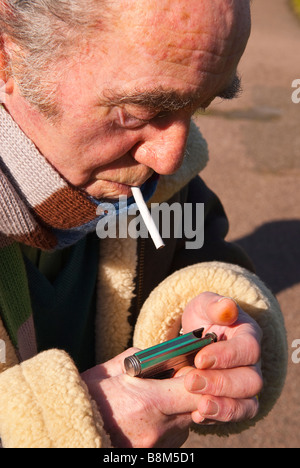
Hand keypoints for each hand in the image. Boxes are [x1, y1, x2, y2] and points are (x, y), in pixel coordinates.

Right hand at [82, 349, 205, 447]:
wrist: (66, 431)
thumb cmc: (86, 397)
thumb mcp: (111, 370)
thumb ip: (142, 359)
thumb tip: (161, 356)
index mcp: (148, 402)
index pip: (195, 391)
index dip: (198, 379)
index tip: (190, 370)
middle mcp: (157, 429)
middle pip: (194, 409)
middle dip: (189, 393)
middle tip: (172, 382)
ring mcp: (156, 448)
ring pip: (185, 424)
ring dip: (178, 410)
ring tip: (156, 402)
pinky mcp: (153, 457)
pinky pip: (173, 438)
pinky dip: (168, 425)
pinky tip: (149, 417)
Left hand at [179, 292, 262, 423]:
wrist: (195, 337)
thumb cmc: (204, 318)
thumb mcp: (204, 305)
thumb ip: (214, 306)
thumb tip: (227, 307)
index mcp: (249, 336)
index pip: (248, 349)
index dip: (227, 356)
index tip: (200, 359)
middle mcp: (252, 364)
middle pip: (250, 381)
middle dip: (220, 384)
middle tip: (191, 382)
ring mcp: (244, 386)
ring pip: (247, 404)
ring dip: (223, 407)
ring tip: (199, 407)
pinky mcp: (232, 402)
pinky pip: (232, 417)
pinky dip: (216, 419)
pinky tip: (197, 416)